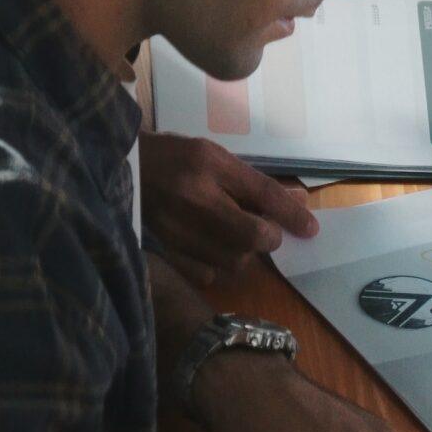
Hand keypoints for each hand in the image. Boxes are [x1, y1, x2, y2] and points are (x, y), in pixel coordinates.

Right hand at [139, 131, 316, 284]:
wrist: (120, 172)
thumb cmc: (173, 158)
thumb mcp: (214, 157)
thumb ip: (254, 183)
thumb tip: (297, 202)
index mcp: (207, 165)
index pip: (262, 193)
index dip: (291, 214)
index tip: (311, 229)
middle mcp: (193, 198)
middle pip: (251, 236)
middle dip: (267, 237)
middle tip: (263, 229)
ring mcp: (176, 230)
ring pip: (234, 260)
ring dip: (245, 252)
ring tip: (234, 236)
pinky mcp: (166, 252)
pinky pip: (209, 274)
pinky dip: (219, 265)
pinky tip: (212, 249)